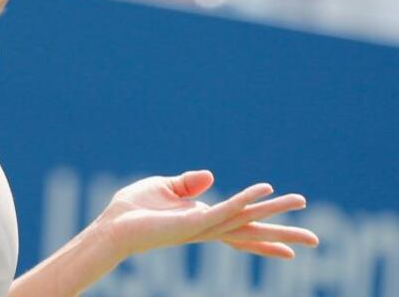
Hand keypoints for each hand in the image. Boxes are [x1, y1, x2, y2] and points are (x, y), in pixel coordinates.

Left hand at [99, 170, 318, 259]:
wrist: (113, 225)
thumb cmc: (133, 210)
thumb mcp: (164, 188)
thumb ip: (188, 183)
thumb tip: (212, 177)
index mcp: (202, 220)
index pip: (241, 228)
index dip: (265, 236)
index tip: (292, 251)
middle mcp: (207, 227)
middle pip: (252, 230)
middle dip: (283, 235)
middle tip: (315, 240)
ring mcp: (202, 226)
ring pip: (245, 217)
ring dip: (273, 209)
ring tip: (301, 202)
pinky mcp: (193, 222)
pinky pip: (224, 208)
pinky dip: (245, 198)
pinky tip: (264, 189)